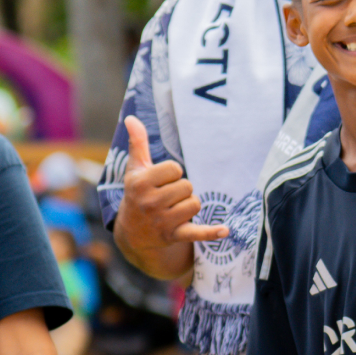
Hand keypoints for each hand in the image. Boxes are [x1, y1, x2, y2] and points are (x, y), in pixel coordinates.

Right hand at [113, 116, 227, 252]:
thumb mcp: (134, 169)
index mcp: (141, 183)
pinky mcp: (173, 236)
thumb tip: (131, 118)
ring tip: (173, 209)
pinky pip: (196, 232)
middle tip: (166, 197)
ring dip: (188, 206)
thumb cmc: (137, 193)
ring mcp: (162, 221)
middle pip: (187, 186)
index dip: (172, 173)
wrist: (132, 232)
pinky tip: (224, 230)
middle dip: (181, 190)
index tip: (161, 181)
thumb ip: (137, 143)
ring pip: (195, 204)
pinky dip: (210, 232)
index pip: (175, 169)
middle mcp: (150, 203)